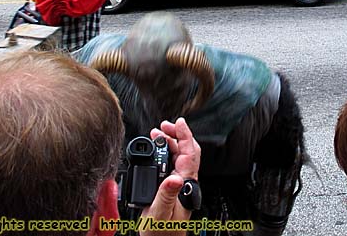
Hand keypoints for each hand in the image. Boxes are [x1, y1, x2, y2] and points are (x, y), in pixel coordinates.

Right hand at [140, 118, 200, 234]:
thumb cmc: (162, 234)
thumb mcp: (159, 214)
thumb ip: (166, 194)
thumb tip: (175, 177)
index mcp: (184, 185)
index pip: (189, 153)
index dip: (185, 135)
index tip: (178, 122)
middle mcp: (185, 183)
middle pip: (186, 151)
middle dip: (176, 135)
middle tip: (162, 127)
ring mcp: (180, 185)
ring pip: (179, 157)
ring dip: (169, 144)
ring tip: (156, 136)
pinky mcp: (173, 189)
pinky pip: (173, 165)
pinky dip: (165, 154)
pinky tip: (157, 153)